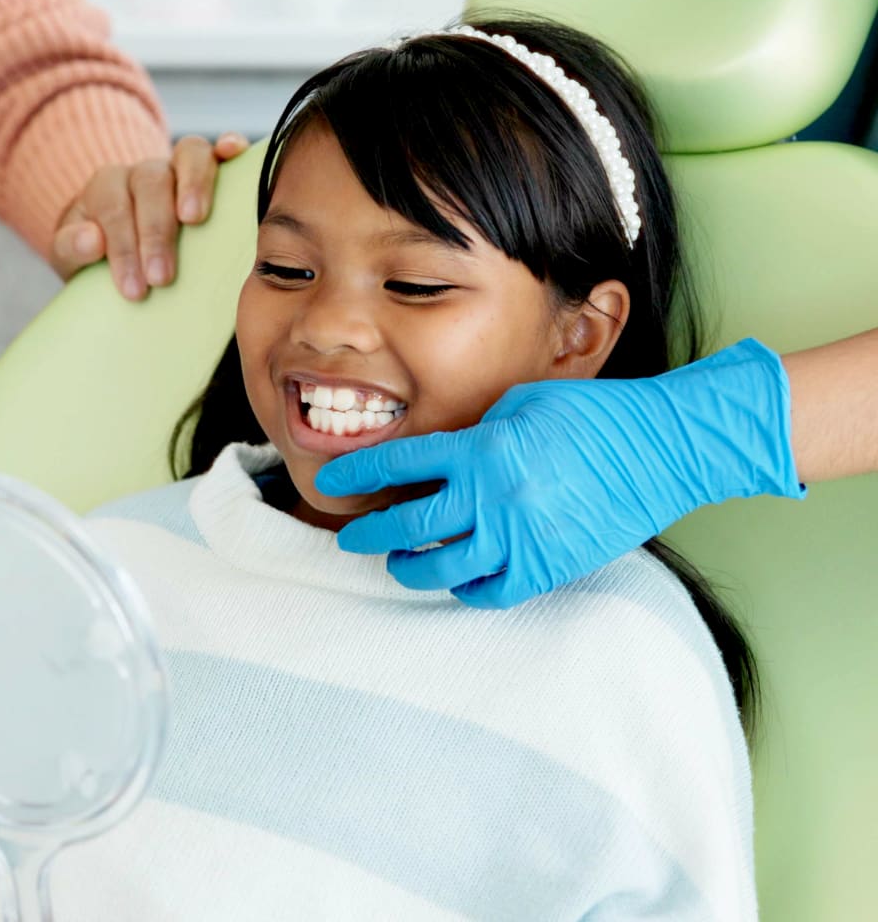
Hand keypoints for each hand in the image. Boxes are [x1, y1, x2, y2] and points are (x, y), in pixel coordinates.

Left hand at [51, 132, 248, 299]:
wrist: (119, 243)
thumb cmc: (101, 256)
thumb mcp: (70, 258)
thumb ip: (69, 249)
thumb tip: (93, 239)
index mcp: (107, 189)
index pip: (113, 209)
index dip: (123, 248)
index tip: (134, 289)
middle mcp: (143, 172)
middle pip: (151, 184)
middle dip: (155, 232)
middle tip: (161, 278)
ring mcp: (179, 168)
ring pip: (188, 155)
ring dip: (193, 184)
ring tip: (194, 219)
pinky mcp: (208, 171)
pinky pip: (218, 151)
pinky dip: (229, 146)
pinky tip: (234, 153)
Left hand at [316, 339, 803, 607]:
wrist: (664, 450)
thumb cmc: (597, 417)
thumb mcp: (526, 402)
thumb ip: (480, 429)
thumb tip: (451, 454)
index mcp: (482, 450)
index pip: (398, 465)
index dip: (357, 475)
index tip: (331, 484)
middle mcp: (491, 497)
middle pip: (407, 525)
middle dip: (368, 535)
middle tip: (351, 539)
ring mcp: (519, 538)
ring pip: (440, 570)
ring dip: (409, 568)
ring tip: (399, 563)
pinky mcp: (548, 567)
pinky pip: (489, 593)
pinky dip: (465, 590)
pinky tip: (457, 581)